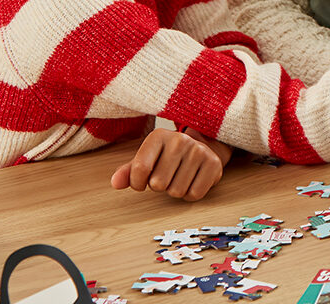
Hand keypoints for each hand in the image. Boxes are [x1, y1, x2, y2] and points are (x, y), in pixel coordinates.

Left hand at [111, 128, 229, 200]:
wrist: (203, 146)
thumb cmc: (168, 156)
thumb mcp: (147, 158)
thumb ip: (128, 171)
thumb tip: (115, 183)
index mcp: (159, 136)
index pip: (140, 169)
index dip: (138, 183)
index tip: (143, 182)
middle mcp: (180, 140)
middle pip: (158, 183)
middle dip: (159, 186)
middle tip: (167, 176)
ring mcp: (199, 151)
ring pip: (176, 191)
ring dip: (175, 190)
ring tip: (180, 177)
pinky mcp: (214, 164)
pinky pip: (194, 194)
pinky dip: (190, 194)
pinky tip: (192, 180)